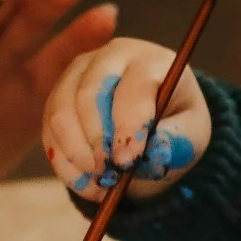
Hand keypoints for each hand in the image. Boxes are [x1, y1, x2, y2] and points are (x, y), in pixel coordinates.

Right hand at [44, 33, 211, 204]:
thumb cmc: (175, 123)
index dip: (130, 125)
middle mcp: (109, 58)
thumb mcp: (191, 135)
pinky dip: (65, 163)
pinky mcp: (57, 97)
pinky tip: (88, 183)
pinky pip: (49, 131)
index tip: (128, 162)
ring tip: (101, 182)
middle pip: (89, 93)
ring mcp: (77, 75)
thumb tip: (156, 154)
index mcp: (149, 60)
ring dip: (77, 153)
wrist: (155, 123)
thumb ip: (178, 142)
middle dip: (97, 139)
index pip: (134, 86)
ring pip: (61, 111)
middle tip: (110, 174)